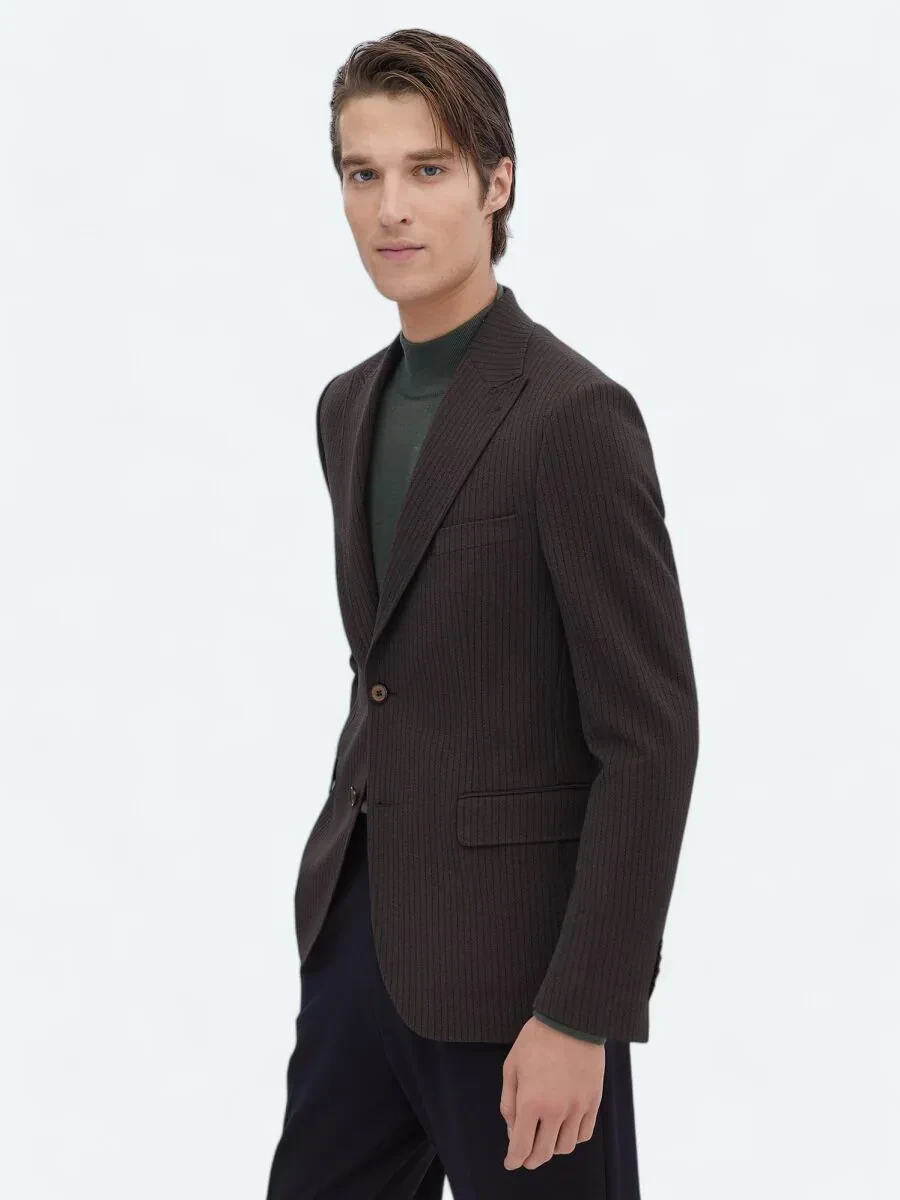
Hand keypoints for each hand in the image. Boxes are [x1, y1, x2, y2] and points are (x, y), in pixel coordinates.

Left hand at [500, 1015, 604, 1169]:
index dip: (514, 1159)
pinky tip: (565, 1129)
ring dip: (552, 1149)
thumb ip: (509, 1103)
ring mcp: (577, 1107)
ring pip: (565, 1147)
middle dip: (531, 1160)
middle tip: (525, 1158)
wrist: (570, 1020)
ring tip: (545, 1140)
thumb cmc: (536, 1040)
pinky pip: (584, 1134)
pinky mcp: (593, 1101)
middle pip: (543, 1152)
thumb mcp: (512, 1067)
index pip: (522, 1146)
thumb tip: (513, 1130)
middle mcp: (556, 1110)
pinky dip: (573, 1138)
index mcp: (531, 1102)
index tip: (511, 1163)